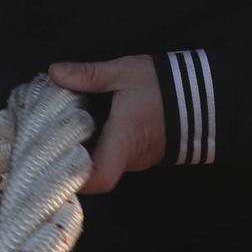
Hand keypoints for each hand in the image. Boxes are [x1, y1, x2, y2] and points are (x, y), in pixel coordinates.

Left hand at [49, 53, 164, 192]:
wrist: (204, 94)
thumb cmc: (163, 85)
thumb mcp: (124, 72)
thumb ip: (89, 74)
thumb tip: (54, 72)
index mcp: (123, 139)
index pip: (99, 178)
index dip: (75, 179)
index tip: (53, 163)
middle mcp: (130, 158)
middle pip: (95, 174)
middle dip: (70, 161)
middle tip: (47, 142)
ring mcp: (138, 159)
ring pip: (104, 166)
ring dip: (85, 153)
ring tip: (62, 133)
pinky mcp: (143, 154)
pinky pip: (116, 159)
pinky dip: (100, 150)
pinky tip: (86, 131)